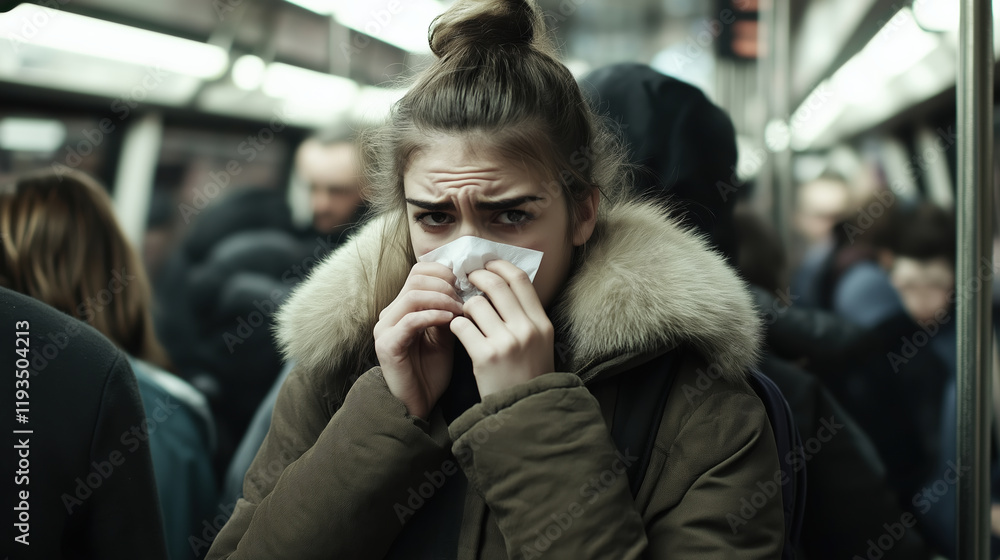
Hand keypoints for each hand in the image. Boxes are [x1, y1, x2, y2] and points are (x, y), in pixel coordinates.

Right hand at [374, 262, 464, 419]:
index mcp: (402, 308)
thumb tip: (466, 288)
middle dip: (445, 285)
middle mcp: (390, 314)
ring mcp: (385, 329)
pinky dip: (433, 315)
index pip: (419, 272)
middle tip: (465, 298)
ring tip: (460, 309)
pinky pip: (410, 320)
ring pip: (413, 296)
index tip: (465, 285)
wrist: (418, 404)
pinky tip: (451, 320)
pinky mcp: (387, 345)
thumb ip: (450, 311)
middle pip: (416, 279)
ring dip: (442, 299)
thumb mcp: (446, 334)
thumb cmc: (432, 371)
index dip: (443, 273)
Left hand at [450, 260, 554, 396]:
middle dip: (476, 277)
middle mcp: (527, 329)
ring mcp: (506, 343)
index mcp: (542, 323)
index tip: (487, 264)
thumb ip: (525, 316)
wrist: (523, 411)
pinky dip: (455, 325)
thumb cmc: (527, 375)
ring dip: (464, 306)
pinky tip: (458, 332)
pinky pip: (461, 326)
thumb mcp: (538, 343)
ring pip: (475, 304)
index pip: (520, 280)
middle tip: (466, 278)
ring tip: (464, 314)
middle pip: (496, 285)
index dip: (500, 266)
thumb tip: (500, 284)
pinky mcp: (486, 356)